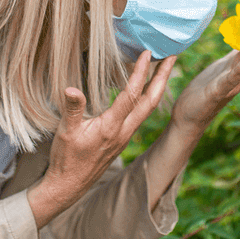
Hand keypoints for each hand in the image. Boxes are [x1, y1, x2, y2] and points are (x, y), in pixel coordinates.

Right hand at [27, 50, 176, 228]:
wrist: (69, 185)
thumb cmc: (67, 158)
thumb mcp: (66, 131)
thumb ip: (73, 109)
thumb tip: (72, 89)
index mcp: (111, 127)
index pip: (131, 95)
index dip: (140, 72)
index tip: (147, 53)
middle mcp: (124, 131)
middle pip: (150, 101)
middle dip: (163, 77)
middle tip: (173, 57)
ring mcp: (125, 136)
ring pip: (148, 108)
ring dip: (157, 87)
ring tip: (164, 69)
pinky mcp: (122, 139)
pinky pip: (141, 114)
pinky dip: (147, 98)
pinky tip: (145, 91)